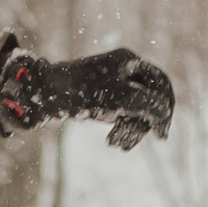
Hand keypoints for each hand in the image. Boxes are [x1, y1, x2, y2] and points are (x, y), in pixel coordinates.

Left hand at [0, 48, 174, 149]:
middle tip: (130, 145)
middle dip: (141, 124)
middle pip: (149, 101)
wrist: (41, 93)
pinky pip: (121, 117)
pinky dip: (119, 131)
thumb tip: (166, 113)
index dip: (166, 109)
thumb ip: (148, 105)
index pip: (162, 84)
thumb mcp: (118, 99)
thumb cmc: (78, 92)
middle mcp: (124, 70)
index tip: (162, 136)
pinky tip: (111, 143)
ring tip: (113, 145)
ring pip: (135, 112)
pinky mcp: (102, 100)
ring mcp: (113, 85)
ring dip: (129, 131)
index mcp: (130, 61)